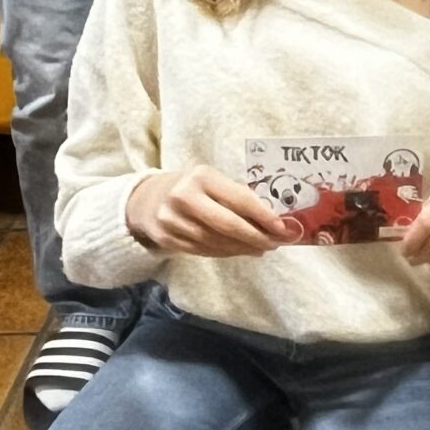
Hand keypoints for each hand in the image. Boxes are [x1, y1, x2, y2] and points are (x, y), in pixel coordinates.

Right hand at [126, 164, 295, 255]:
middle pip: (228, 225)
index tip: (282, 227)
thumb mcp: (211, 181)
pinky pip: (204, 250)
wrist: (147, 199)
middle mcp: (185, 198)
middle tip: (275, 243)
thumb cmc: (191, 187)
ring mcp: (173, 221)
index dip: (263, 216)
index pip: (239, 199)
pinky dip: (226, 252)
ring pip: (217, 242)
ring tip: (262, 247)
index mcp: (202, 177)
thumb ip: (236, 195)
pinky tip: (241, 251)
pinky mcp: (168, 239)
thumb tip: (273, 219)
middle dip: (256, 237)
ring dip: (244, 248)